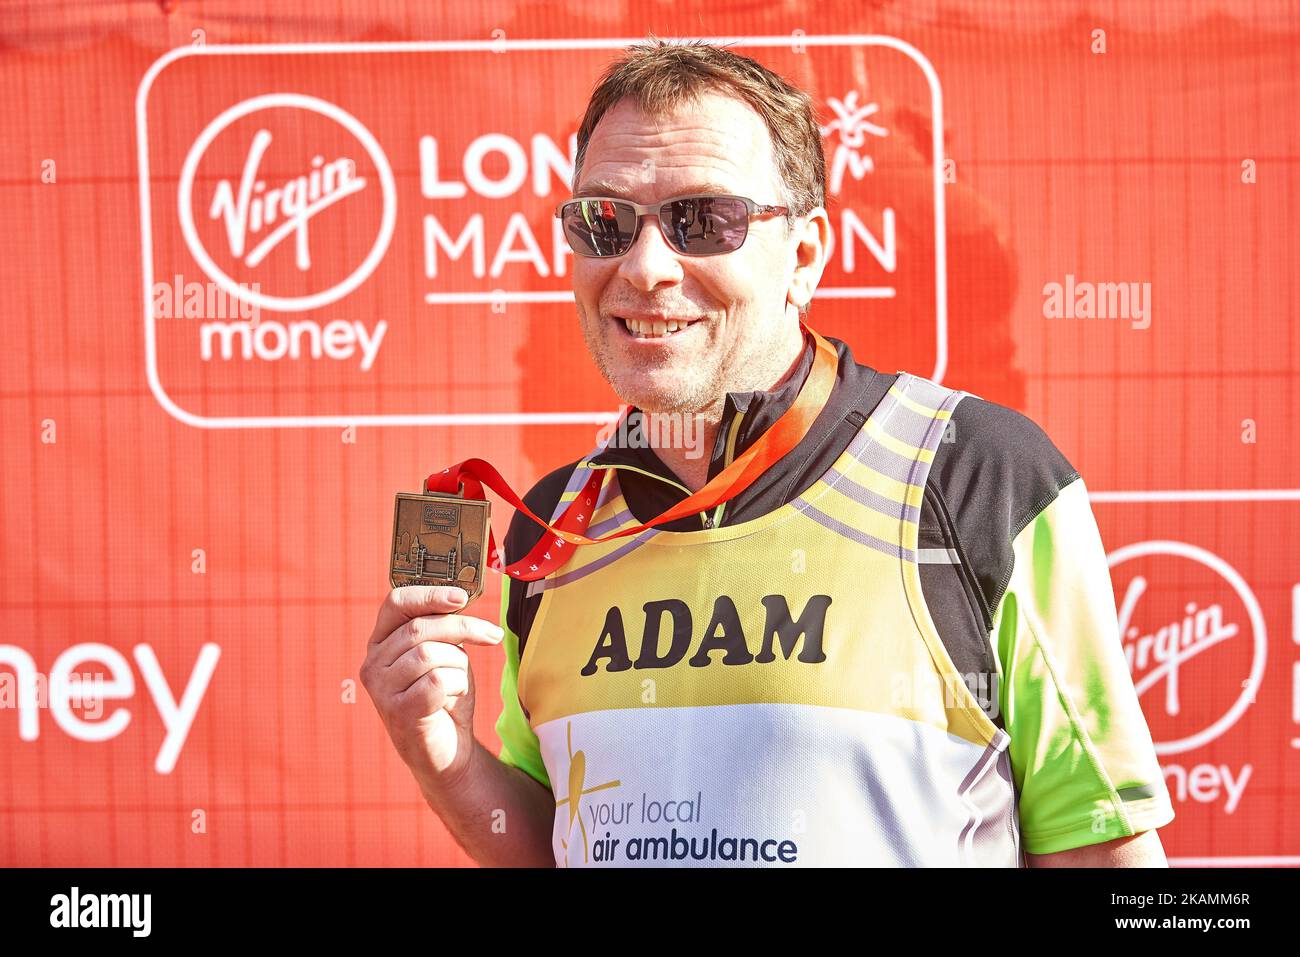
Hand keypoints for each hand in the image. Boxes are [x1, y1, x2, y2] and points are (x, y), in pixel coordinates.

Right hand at [360, 585, 504, 786]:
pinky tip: (453, 698)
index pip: (396, 603)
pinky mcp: (398, 711)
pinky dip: (457, 686)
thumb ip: (443, 629)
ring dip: (458, 665)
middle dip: (463, 628)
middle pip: (419, 628)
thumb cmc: (444, 697)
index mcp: (381, 642)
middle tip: (492, 635)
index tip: (461, 597)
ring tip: (458, 682)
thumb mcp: (444, 654)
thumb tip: (462, 597)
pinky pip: (437, 681)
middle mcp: (373, 663)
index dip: (429, 594)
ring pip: (430, 654)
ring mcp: (381, 689)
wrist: (447, 751)